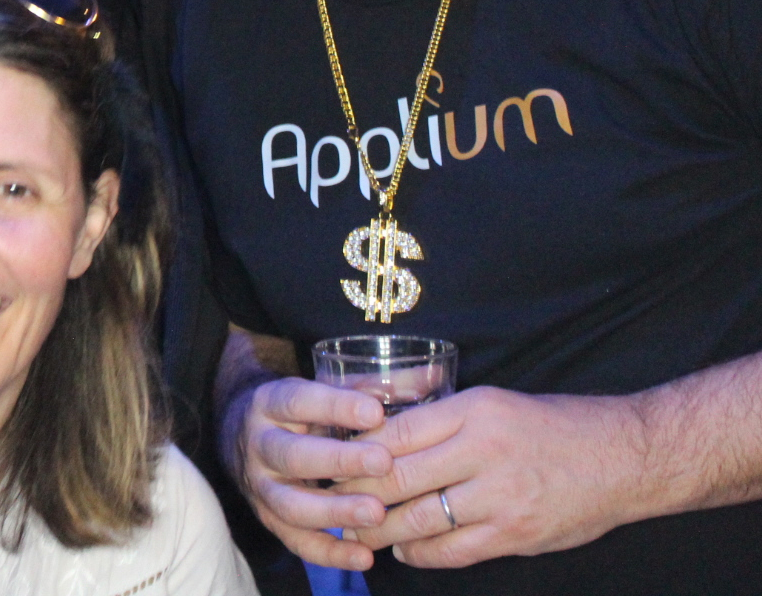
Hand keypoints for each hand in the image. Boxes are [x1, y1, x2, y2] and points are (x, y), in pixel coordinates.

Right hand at [227, 375, 394, 570]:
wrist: (244, 435)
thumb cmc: (301, 412)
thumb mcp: (325, 389)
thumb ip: (373, 386)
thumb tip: (433, 376)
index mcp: (270, 403)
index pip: (298, 401)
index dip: (335, 406)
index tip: (375, 412)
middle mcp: (259, 445)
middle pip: (291, 455)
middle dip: (338, 461)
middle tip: (383, 464)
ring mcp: (260, 487)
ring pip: (290, 505)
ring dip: (334, 511)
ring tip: (377, 514)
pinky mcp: (269, 520)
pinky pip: (295, 541)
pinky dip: (329, 553)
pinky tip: (364, 556)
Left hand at [340, 386, 642, 567]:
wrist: (626, 457)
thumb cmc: (552, 426)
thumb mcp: (493, 404)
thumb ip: (442, 422)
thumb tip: (380, 440)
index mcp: (474, 410)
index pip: (395, 432)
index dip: (357, 452)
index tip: (332, 461)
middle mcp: (484, 450)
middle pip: (397, 476)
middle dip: (357, 492)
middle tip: (331, 499)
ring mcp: (501, 496)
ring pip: (418, 518)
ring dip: (381, 528)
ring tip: (358, 529)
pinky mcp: (516, 535)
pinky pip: (452, 551)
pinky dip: (419, 552)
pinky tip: (403, 548)